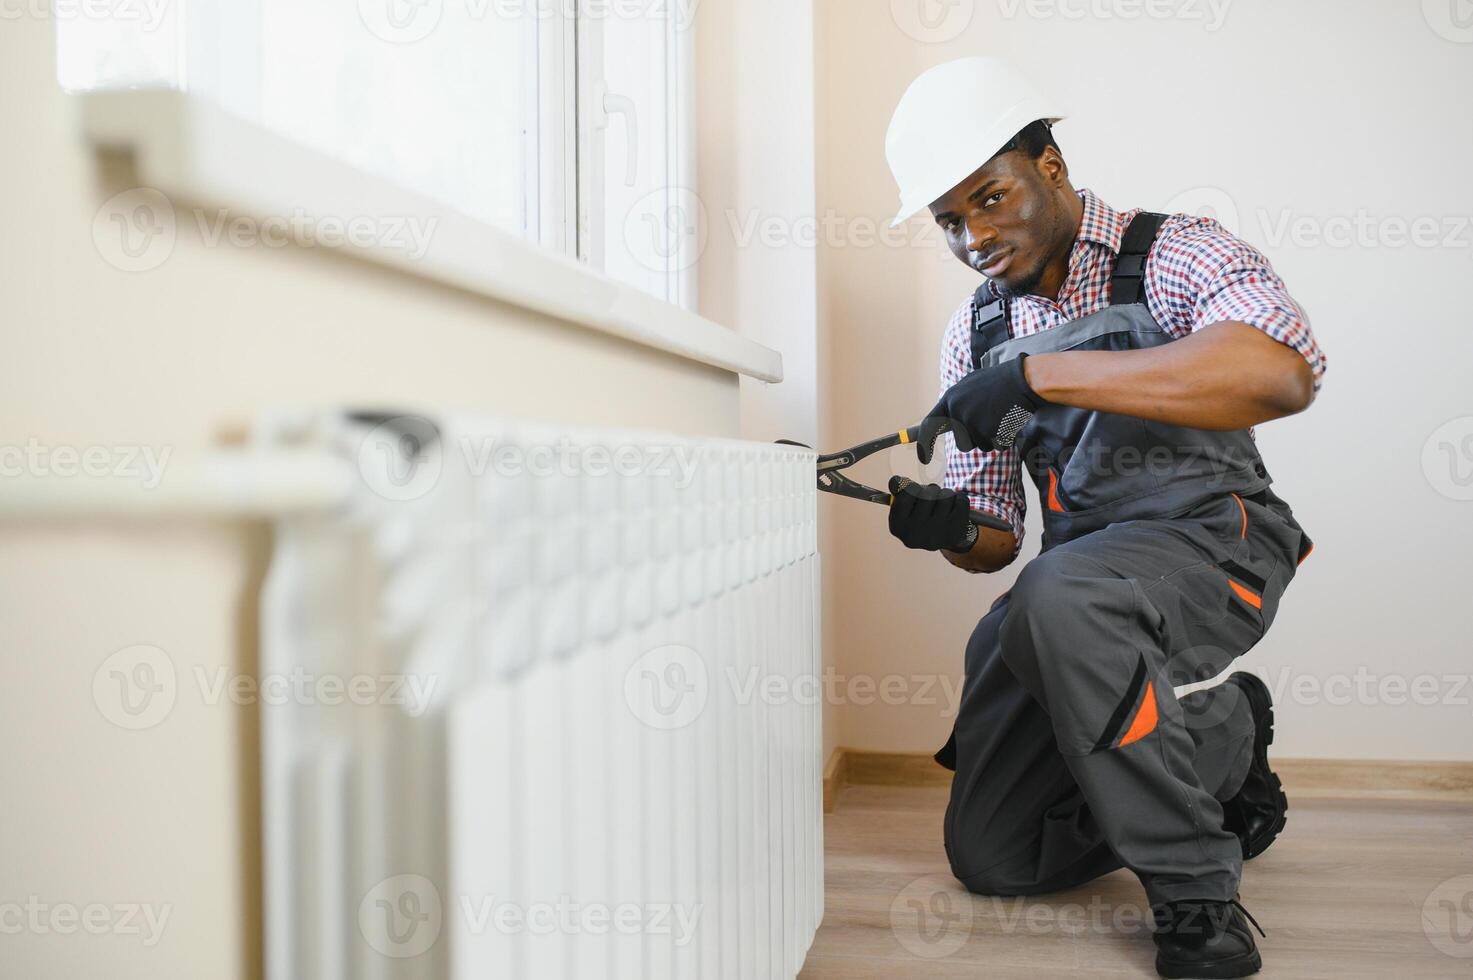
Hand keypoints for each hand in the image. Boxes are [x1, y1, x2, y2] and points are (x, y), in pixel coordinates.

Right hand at [887, 477, 974, 552]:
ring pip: (946, 496)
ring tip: (943, 503)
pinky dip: (959, 498)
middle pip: (928, 494)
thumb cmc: (921, 514)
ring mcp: (936, 536)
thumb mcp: (905, 505)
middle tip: (931, 497)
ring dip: (946, 493)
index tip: (914, 489)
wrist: (941, 536)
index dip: (911, 486)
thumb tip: (897, 481)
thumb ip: (899, 490)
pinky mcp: (955, 534)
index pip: (905, 494)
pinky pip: (961, 501)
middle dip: (931, 490)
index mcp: (897, 527)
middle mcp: (914, 534)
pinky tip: (954, 507)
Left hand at [923, 354, 1044, 455]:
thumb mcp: (970, 385)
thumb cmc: (998, 381)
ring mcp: (972, 422)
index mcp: (950, 399)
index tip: (923, 458)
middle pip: (962, 444)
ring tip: (999, 417)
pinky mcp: (988, 431)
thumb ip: (955, 403)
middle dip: (975, 439)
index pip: (929, 425)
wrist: (1022, 380)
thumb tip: (940, 421)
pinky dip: (1004, 439)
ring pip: (979, 446)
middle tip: (989, 422)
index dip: (924, 444)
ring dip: (990, 438)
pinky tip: (1008, 421)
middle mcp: (958, 412)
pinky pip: (995, 446)